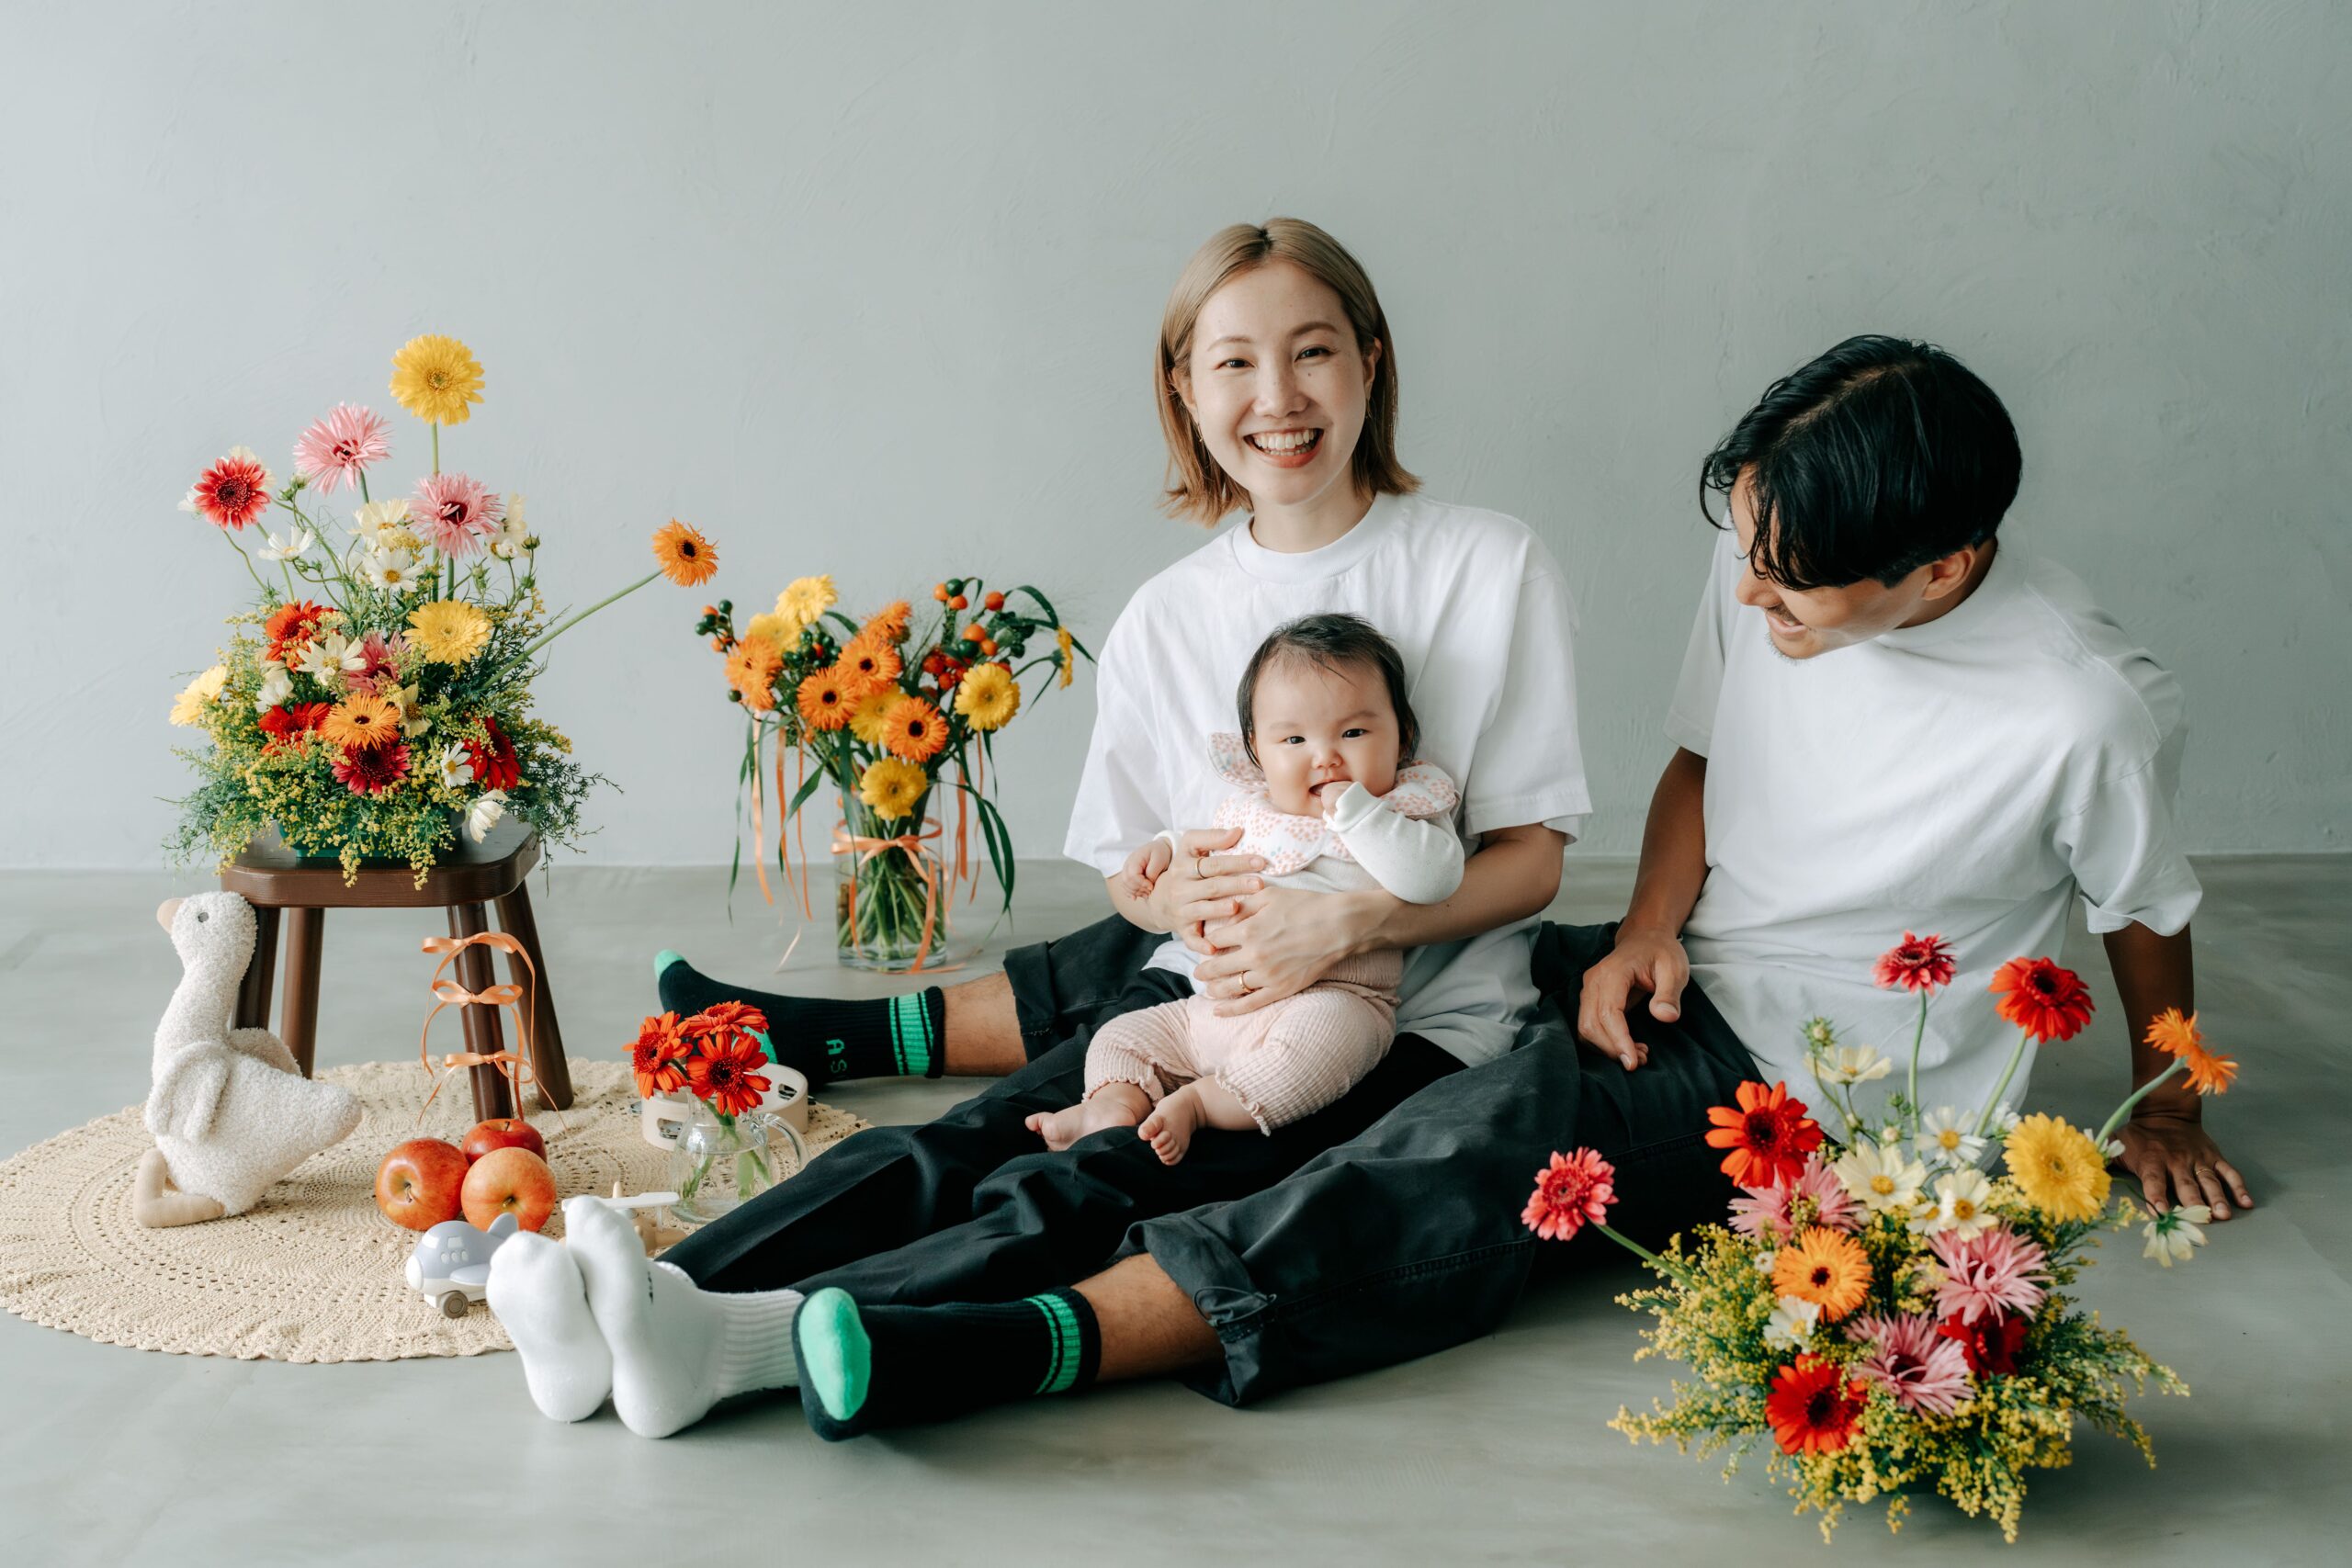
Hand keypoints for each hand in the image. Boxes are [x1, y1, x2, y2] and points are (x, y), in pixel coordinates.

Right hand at [1115, 838, 1174, 902]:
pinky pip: (1125, 885)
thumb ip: (1153, 872)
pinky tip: (1135, 897)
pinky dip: (1129, 892)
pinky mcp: (1129, 874)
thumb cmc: (1161, 852)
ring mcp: (1127, 869)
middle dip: (1138, 889)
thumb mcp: (1160, 859)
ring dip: (1135, 892)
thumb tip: (1148, 883)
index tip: (1152, 886)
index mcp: (1135, 858)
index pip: (1132, 875)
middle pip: (1127, 880)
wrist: (1160, 848)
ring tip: (1147, 895)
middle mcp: (1128, 863)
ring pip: (1125, 884)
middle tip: (1150, 892)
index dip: (1141, 883)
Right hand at [1147, 827, 1265, 955]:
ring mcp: (1181, 909)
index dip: (1237, 861)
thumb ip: (1212, 837)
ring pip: (1202, 909)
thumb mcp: (1190, 847)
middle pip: (1212, 886)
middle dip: (1236, 884)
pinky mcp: (1182, 929)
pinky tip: (1215, 949)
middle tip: (1259, 884)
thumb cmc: (1184, 869)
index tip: (1260, 861)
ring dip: (1219, 909)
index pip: (1214, 863)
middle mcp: (1181, 888)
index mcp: (1184, 866)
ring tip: (1238, 906)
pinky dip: (1201, 945)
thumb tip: (1238, 831)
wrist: (1158, 899)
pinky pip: (1191, 938)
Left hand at [1193, 884, 1375, 1015]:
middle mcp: (1253, 955)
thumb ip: (1242, 905)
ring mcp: (1266, 975)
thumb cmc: (1305, 906)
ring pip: (1228, 987)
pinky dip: (1230, 1009)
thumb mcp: (1269, 895)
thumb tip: (1223, 914)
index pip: (1214, 940)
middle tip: (1198, 972)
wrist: (1339, 926)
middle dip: (1203, 970)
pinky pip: (1249, 1003)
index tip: (1207, 944)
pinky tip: (1218, 1010)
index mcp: (1247, 930)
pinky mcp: (1280, 989)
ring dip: (1213, 989)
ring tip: (1208, 989)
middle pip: (1215, 966)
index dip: (1208, 941)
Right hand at [1575, 924, 1687, 1069]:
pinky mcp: (1590, 998)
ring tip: (1638, 1053)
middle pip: (1590, 1025)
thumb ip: (1669, 994)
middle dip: (1613, 1049)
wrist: (1646, 938)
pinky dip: (1604, 1042)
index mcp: (1613, 973)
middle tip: (1641, 1060)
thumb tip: (1665, 1017)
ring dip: (1608, 1048)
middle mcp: (1594, 981)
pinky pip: (1589, 1026)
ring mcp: (1588, 989)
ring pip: (1585, 1029)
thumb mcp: (1674, 969)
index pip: (1608, 1013)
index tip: (1633, 1061)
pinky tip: (1627, 1045)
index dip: (1618, 1040)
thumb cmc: (1661, 952)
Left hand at [2115, 1111, 2251, 1220]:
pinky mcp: (2213, 1156)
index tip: (2159, 1211)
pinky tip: (2246, 1203)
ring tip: (2224, 1214)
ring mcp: (2197, 1159)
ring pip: (2209, 1180)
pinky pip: (2229, 1172)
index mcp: (2151, 1159)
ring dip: (2217, 1197)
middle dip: (2193, 1201)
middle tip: (2204, 1219)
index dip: (2155, 1194)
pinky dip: (2239, 1187)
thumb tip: (2084, 1172)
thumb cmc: (2138, 1134)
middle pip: (2185, 1183)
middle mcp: (2176, 1160)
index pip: (2152, 1179)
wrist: (2166, 1110)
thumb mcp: (2117, 1142)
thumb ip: (2105, 1158)